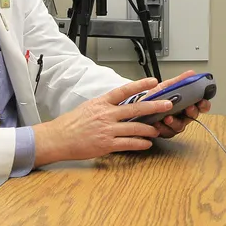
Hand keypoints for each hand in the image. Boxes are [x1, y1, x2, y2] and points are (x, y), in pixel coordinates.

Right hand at [32, 78, 172, 166]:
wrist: (57, 138)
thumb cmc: (71, 123)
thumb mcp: (88, 107)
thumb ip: (105, 105)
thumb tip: (120, 103)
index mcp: (102, 102)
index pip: (124, 90)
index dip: (140, 85)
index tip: (154, 81)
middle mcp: (106, 114)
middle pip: (136, 108)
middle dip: (155, 106)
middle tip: (168, 104)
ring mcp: (107, 129)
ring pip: (135, 127)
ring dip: (149, 129)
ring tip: (157, 129)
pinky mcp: (106, 144)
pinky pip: (128, 143)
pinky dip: (140, 144)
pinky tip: (147, 144)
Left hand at [143, 71, 211, 137]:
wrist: (139, 106)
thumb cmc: (154, 98)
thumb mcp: (166, 87)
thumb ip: (179, 81)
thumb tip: (191, 73)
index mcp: (186, 103)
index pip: (201, 105)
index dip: (204, 104)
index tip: (201, 101)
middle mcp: (183, 115)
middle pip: (193, 116)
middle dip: (192, 112)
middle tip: (188, 108)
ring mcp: (175, 125)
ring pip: (180, 126)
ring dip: (175, 122)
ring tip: (168, 118)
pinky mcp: (165, 132)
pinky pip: (167, 132)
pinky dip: (162, 128)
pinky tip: (158, 123)